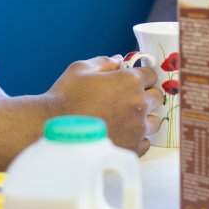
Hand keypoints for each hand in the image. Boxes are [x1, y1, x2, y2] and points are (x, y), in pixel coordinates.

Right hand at [46, 56, 162, 155]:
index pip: (151, 75)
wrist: (51, 127)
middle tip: (129, 99)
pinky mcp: (130, 148)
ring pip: (154, 121)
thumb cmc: (65, 95)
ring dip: (145, 118)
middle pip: (157, 97)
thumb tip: (118, 60)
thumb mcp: (81, 68)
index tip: (134, 81)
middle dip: (146, 95)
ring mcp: (136, 128)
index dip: (142, 76)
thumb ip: (104, 62)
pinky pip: (145, 143)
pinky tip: (123, 134)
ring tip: (127, 118)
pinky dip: (138, 138)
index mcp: (130, 81)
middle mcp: (138, 104)